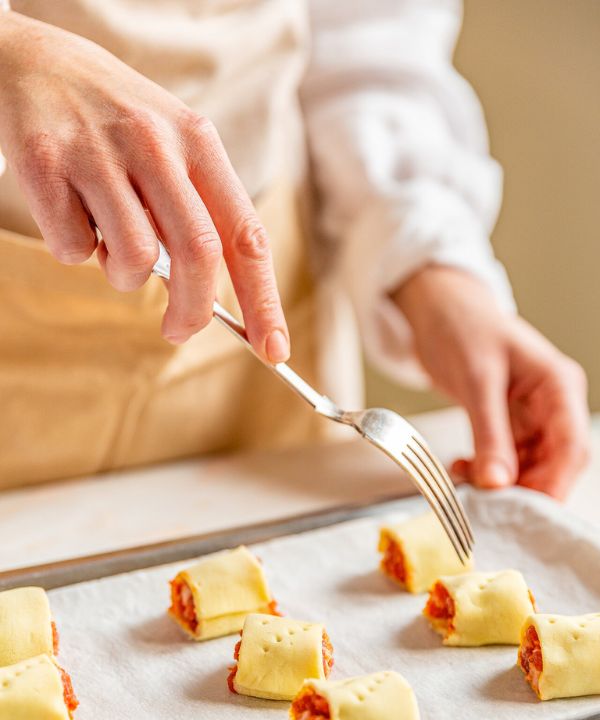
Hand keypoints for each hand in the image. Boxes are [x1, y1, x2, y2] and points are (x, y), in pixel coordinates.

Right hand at [0, 11, 289, 361]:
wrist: (33, 62)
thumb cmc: (116, 124)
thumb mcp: (172, 146)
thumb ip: (196, 212)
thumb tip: (212, 301)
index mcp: (198, 142)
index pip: (246, 234)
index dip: (264, 300)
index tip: (274, 349)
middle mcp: (154, 142)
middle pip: (198, 254)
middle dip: (193, 311)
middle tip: (178, 331)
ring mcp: (98, 151)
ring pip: (134, 259)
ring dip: (122, 274)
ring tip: (109, 242)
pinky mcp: (46, 164)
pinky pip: (74, 249)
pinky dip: (75, 250)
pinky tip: (71, 212)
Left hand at [394, 266, 589, 499]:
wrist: (438, 310)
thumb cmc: (464, 327)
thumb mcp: (477, 381)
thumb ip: (489, 433)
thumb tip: (497, 483)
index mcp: (558, 386)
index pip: (572, 446)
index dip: (555, 483)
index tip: (529, 510)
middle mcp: (552, 404)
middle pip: (555, 463)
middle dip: (524, 488)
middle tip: (491, 507)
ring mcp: (530, 416)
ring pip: (528, 467)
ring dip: (500, 483)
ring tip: (467, 483)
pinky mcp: (507, 424)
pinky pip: (505, 460)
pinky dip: (485, 471)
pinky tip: (462, 470)